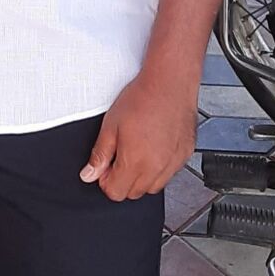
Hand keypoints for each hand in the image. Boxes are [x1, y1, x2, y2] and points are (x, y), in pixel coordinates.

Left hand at [79, 71, 197, 201]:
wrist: (170, 82)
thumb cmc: (142, 98)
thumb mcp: (110, 126)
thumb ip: (99, 155)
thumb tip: (89, 174)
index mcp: (135, 162)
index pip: (115, 193)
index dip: (105, 180)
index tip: (105, 166)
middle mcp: (157, 168)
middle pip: (134, 193)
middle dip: (122, 180)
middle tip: (120, 156)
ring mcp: (174, 162)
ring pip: (153, 187)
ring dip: (141, 177)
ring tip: (137, 151)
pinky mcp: (185, 155)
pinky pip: (169, 173)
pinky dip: (159, 168)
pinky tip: (154, 147)